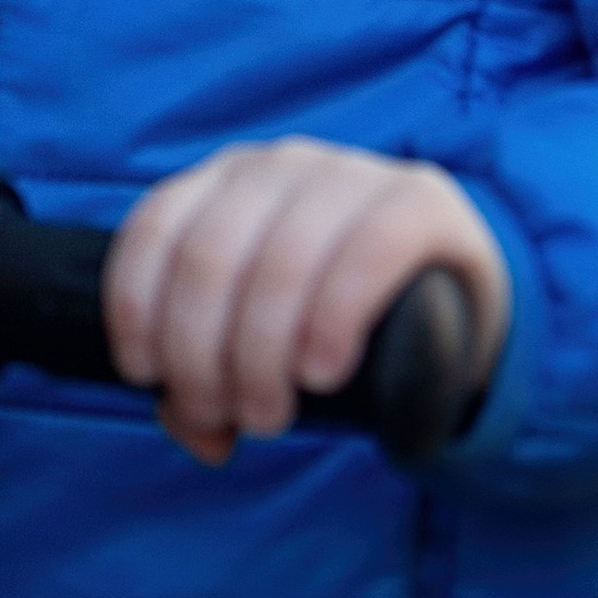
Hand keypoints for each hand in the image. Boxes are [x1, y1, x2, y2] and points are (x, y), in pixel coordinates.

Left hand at [104, 136, 510, 464]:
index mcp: (223, 183)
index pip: (155, 230)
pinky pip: (365, 253)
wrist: (459, 300)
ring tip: (270, 415)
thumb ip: (213, 378)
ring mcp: (351, 175)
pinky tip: (322, 371)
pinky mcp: (419, 201)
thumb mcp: (261, 340)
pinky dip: (331, 320)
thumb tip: (195, 430)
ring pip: (279, 263)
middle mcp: (279, 166)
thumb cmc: (333, 321)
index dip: (138, 308)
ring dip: (260, 356)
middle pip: (209, 259)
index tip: (148, 375)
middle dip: (201, 356)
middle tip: (226, 418)